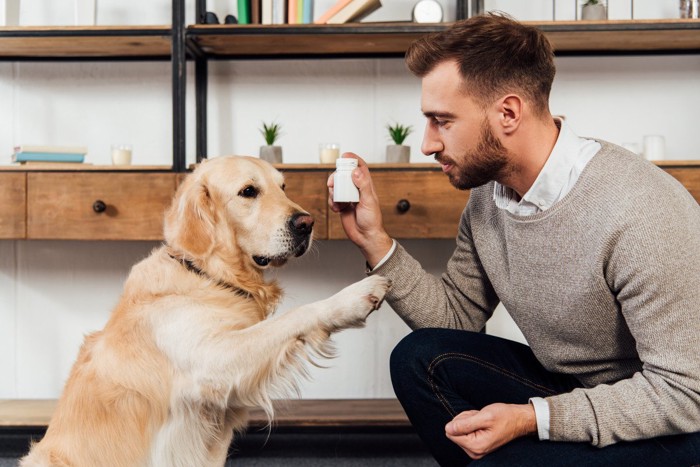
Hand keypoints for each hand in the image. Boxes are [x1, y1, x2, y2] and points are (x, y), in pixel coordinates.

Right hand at [327, 153, 392, 267]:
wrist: (365, 236)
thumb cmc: (372, 220)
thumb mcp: (369, 201)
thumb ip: (363, 185)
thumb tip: (356, 171)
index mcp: (366, 185)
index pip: (360, 167)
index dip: (353, 160)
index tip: (345, 156)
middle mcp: (357, 189)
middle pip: (344, 175)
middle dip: (336, 177)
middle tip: (332, 183)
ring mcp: (349, 196)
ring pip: (336, 187)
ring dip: (333, 192)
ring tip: (337, 201)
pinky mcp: (342, 205)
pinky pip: (333, 198)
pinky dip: (332, 202)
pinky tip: (337, 209)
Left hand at [444, 403, 536, 459]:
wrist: (519, 420)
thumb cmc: (505, 417)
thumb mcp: (485, 416)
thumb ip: (465, 424)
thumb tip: (448, 428)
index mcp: (476, 446)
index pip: (451, 433)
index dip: (461, 420)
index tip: (475, 418)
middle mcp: (474, 451)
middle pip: (454, 431)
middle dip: (465, 420)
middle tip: (480, 418)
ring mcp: (476, 449)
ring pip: (460, 429)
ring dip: (469, 420)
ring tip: (483, 419)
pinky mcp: (477, 445)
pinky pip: (466, 431)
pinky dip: (472, 423)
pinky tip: (483, 422)